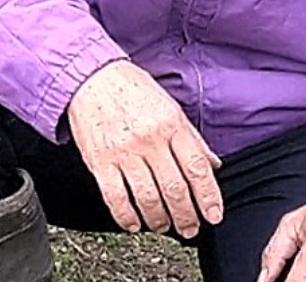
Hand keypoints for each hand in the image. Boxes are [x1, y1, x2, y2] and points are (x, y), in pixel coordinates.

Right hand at [66, 59, 223, 238]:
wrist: (92, 77)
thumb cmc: (131, 89)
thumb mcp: (169, 106)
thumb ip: (191, 137)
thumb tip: (212, 163)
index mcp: (170, 123)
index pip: (196, 167)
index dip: (208, 196)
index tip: (213, 214)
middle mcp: (149, 139)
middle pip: (174, 189)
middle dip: (186, 216)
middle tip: (190, 228)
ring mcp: (124, 152)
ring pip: (148, 199)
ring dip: (159, 221)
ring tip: (164, 226)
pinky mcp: (100, 162)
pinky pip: (116, 199)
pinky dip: (127, 218)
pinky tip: (135, 223)